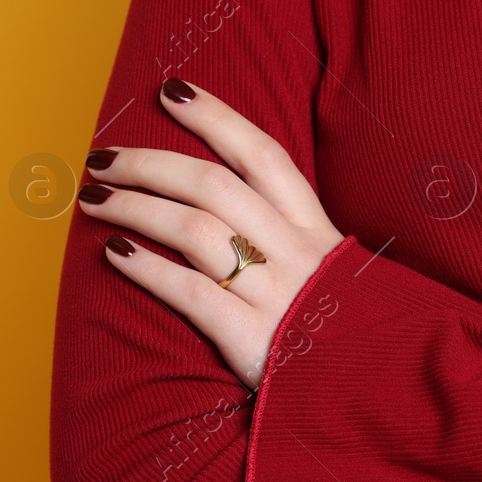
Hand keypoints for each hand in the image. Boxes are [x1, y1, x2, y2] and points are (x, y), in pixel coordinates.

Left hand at [74, 78, 344, 388]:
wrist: (386, 390)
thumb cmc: (351, 329)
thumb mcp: (337, 269)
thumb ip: (293, 237)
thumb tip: (235, 204)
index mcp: (316, 227)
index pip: (260, 153)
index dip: (215, 117)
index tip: (171, 90)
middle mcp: (296, 251)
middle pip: (213, 185)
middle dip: (150, 163)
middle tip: (102, 156)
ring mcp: (276, 294)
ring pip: (196, 231)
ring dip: (137, 208)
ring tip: (96, 200)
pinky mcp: (255, 341)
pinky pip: (193, 295)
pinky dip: (150, 271)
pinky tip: (115, 255)